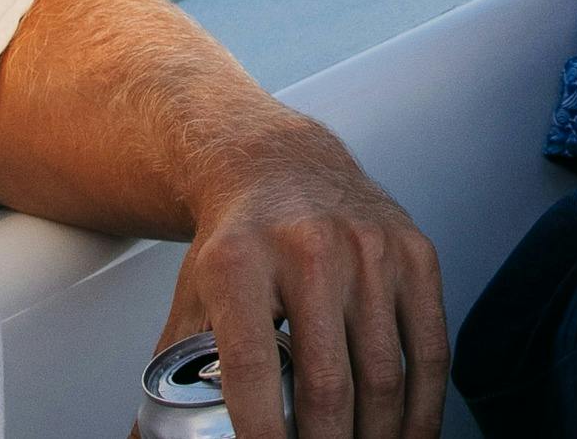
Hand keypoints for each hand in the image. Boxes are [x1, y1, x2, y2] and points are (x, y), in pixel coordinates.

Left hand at [155, 115, 447, 438]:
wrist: (283, 164)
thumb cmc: (237, 243)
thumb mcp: (193, 298)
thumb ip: (175, 372)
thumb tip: (145, 437)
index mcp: (240, 262)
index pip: (252, 369)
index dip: (263, 436)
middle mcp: (310, 249)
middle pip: (326, 382)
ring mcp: (370, 250)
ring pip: (384, 374)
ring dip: (376, 436)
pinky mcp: (415, 254)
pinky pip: (431, 347)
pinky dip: (424, 407)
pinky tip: (409, 434)